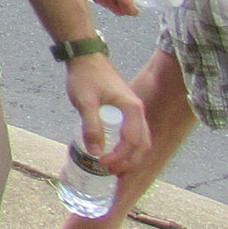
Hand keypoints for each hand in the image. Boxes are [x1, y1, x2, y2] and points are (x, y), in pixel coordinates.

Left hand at [66, 53, 148, 171]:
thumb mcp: (85, 102)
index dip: (119, 157)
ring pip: (140, 140)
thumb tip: (96, 153)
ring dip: (130, 157)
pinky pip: (133, 134)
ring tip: (113, 167)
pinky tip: (114, 153)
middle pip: (142, 144)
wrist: (85, 57)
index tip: (101, 162)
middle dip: (129, 162)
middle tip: (109, 171)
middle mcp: (138, 111)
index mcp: (132, 109)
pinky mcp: (126, 110)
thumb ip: (91, 127)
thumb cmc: (85, 77)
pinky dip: (128, 148)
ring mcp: (133, 111)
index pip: (133, 141)